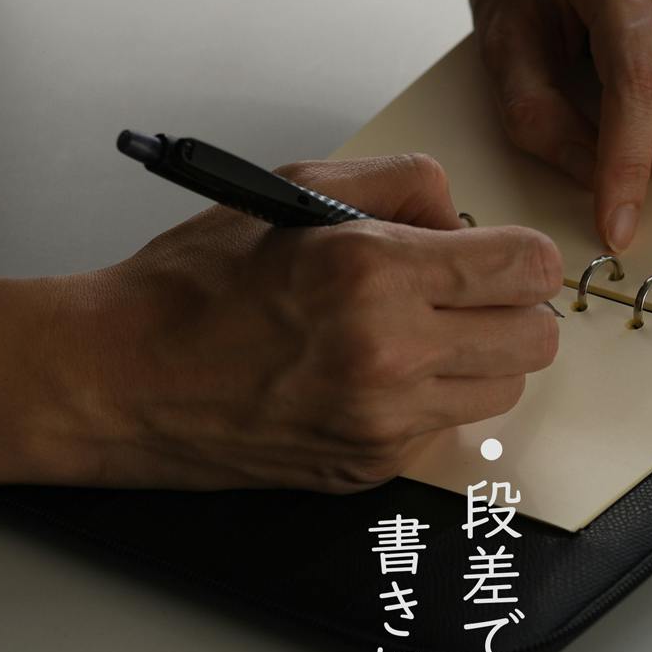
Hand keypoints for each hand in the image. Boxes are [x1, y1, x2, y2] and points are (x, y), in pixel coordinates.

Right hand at [56, 154, 561, 492]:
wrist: (117, 381)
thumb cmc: (190, 286)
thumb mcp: (292, 189)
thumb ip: (397, 185)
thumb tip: (463, 213)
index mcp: (372, 274)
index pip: (526, 268)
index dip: (520, 253)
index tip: (498, 251)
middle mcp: (389, 356)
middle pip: (534, 338)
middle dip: (510, 305)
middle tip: (461, 289)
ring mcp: (383, 423)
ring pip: (503, 389)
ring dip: (479, 356)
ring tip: (416, 331)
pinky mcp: (370, 466)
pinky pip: (445, 427)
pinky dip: (427, 398)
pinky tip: (371, 373)